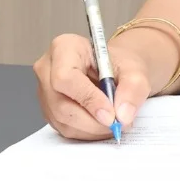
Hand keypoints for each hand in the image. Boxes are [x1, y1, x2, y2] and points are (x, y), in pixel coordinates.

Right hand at [32, 33, 153, 140]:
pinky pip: (64, 128)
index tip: (110, 115)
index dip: (88, 99)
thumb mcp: (135, 69)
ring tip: (115, 124)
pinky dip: (87, 132)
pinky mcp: (49, 111)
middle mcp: (47, 69)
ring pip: (62, 120)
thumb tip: (123, 115)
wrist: (116, 71)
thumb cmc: (120, 64)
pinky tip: (103, 126)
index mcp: (64, 47)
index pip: (66, 77)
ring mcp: (44, 92)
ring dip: (91, 129)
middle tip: (117, 125)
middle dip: (92, 120)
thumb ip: (133, 88)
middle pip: (61, 104)